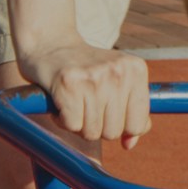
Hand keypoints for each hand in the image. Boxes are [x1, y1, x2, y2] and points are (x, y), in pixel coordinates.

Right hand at [18, 40, 150, 148]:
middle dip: (97, 126)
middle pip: (113, 132)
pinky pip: (72, 126)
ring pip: (92, 132)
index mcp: (136, 70)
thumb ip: (131, 114)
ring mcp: (94, 77)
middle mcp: (118, 71)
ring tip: (74, 102)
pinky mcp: (68, 84)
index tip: (108, 113)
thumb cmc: (86, 71)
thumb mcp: (117, 85)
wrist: (50, 44)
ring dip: (79, 124)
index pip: (137, 124)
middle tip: (86, 105)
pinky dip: (63, 120)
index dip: (120, 127)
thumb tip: (130, 144)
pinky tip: (62, 102)